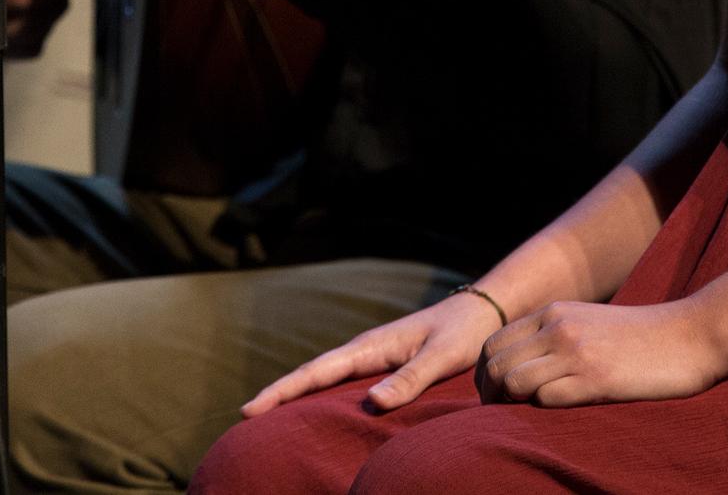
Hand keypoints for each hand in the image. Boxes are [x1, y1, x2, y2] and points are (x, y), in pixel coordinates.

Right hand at [241, 287, 506, 417]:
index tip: (251, 408)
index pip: (317, 371)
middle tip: (245, 416)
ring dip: (296, 393)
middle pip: (312, 373)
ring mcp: (371, 356)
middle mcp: (364, 350)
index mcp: (371, 346)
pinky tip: (315, 409)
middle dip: (279, 393)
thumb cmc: (463, 333)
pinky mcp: (382, 363)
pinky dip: (320, 392)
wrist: (481, 311)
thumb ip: (411, 378)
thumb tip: (373, 403)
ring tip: (268, 416)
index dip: (284, 390)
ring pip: (324, 376)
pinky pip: (341, 380)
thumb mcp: (442, 356)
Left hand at [474, 298, 727, 407]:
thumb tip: (523, 365)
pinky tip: (555, 414)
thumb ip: (555, 335)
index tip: (493, 395)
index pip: (493, 342)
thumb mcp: (589, 322)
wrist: (691, 335)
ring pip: (512, 380)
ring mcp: (575, 352)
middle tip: (498, 413)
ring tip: (520, 418)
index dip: (484, 373)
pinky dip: (541, 410)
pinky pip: (546, 398)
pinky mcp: (596, 378)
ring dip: (509, 404)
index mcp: (554, 312)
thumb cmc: (643, 337)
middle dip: (488, 393)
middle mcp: (558, 327)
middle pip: (495, 362)